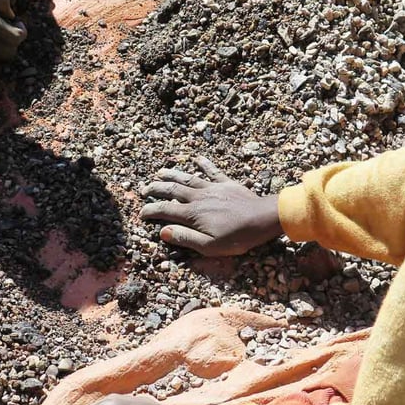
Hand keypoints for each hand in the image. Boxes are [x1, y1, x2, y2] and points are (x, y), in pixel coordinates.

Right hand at [140, 157, 282, 256]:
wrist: (263, 218)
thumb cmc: (238, 237)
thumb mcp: (209, 246)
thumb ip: (185, 238)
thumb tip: (163, 231)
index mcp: (192, 214)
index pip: (165, 210)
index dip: (151, 210)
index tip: (141, 213)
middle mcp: (198, 198)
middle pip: (172, 190)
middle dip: (156, 189)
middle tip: (144, 189)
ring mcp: (212, 188)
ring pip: (187, 178)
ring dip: (172, 174)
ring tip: (160, 171)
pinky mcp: (226, 184)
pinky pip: (212, 171)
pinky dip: (204, 164)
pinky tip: (197, 158)